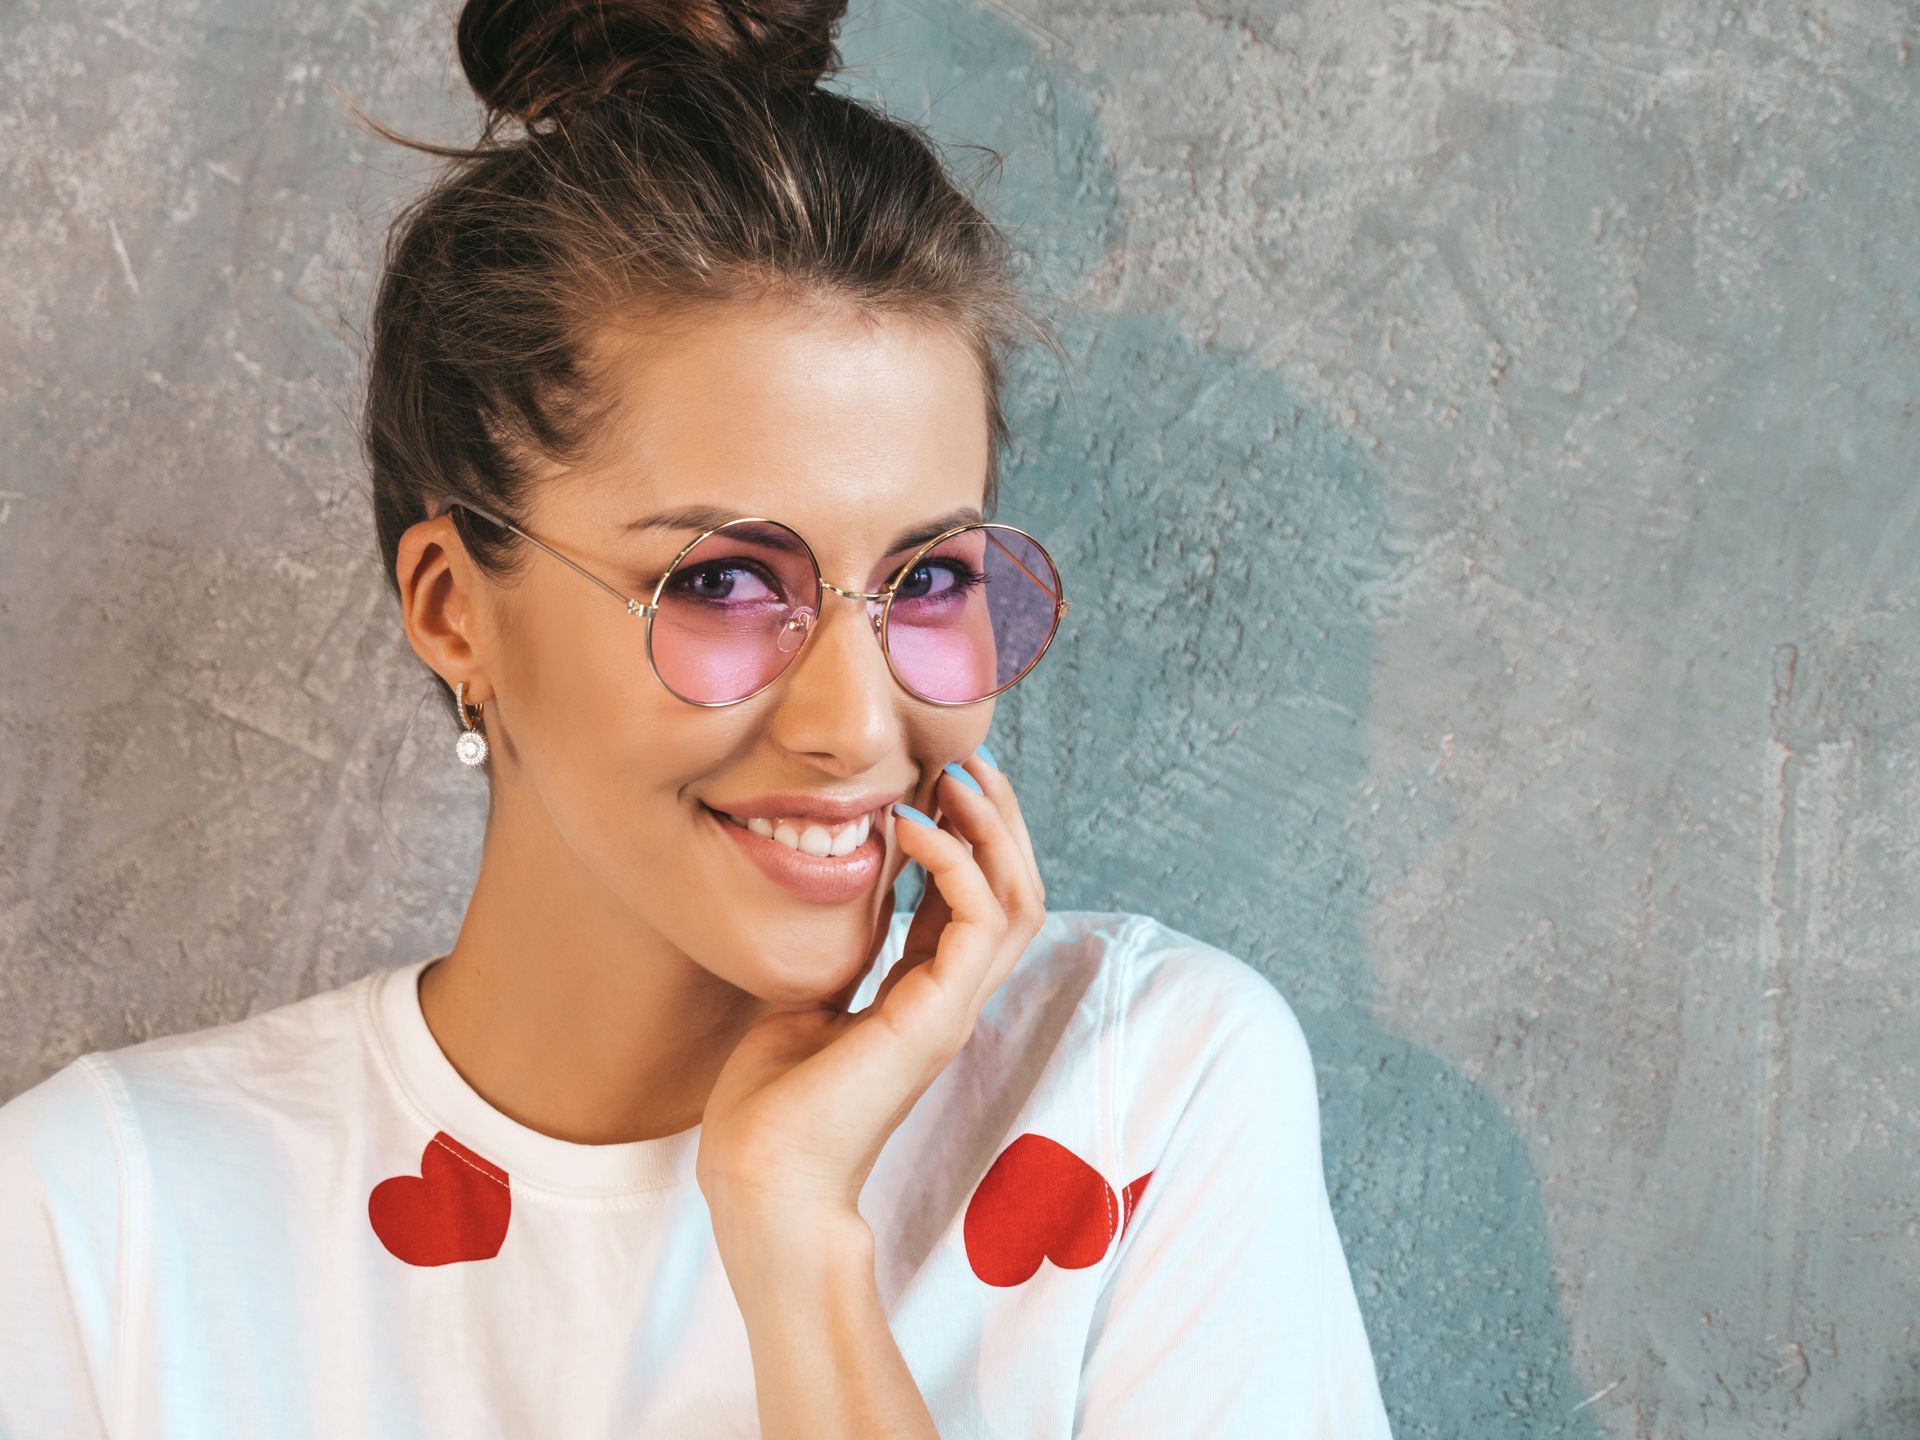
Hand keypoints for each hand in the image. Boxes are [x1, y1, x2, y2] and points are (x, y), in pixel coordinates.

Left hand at [694, 751, 1046, 1237]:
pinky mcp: (938, 1016)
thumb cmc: (769, 1103)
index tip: (934, 780)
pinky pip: (978, 920)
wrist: (760, 1177)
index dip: (967, 835)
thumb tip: (831, 883)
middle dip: (998, 820)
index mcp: (923, 995)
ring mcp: (952, 1009)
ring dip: (993, 830)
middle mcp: (950, 999)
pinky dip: (954, 862)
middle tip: (968, 761)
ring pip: (1018, 899)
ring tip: (955, 777)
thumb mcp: (806, 997)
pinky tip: (911, 827)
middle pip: (1017, 890)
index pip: (975, 899)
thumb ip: (838, 948)